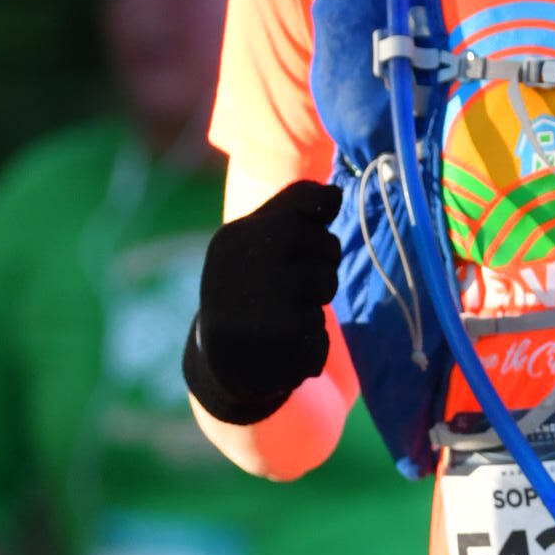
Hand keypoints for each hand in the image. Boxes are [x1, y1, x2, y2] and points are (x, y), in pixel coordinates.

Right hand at [183, 181, 340, 424]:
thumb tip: (334, 192)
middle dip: (322, 265)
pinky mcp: (284, 343)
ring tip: (283, 316)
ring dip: (317, 304)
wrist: (220, 361)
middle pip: (325, 245)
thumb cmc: (247, 291)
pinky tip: (283, 347)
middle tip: (293, 287)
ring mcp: (264, 304)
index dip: (317, 224)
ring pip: (327, 286)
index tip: (308, 243)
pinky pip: (323, 335)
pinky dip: (312, 343)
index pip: (306, 205)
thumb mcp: (255, 244)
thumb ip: (293, 211)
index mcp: (236, 237)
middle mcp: (246, 265)